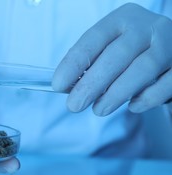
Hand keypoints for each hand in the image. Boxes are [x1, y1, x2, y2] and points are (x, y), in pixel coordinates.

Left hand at [53, 3, 171, 115]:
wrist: (170, 51)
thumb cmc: (131, 54)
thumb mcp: (110, 50)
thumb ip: (91, 65)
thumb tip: (66, 88)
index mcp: (121, 20)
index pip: (93, 39)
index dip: (74, 63)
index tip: (58, 85)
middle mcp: (147, 27)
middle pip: (116, 55)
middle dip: (92, 84)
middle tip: (74, 106)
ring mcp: (169, 44)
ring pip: (142, 68)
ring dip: (116, 93)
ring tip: (99, 110)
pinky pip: (166, 84)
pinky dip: (147, 98)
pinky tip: (133, 106)